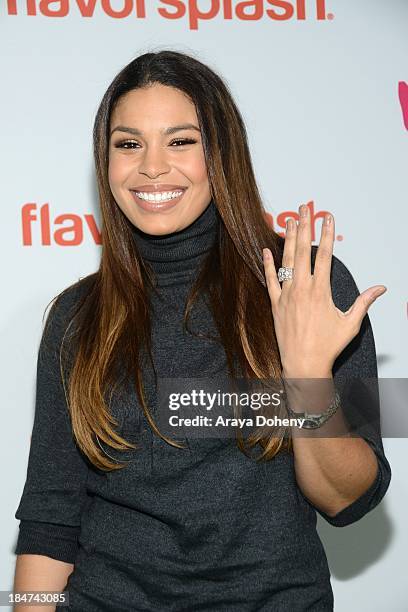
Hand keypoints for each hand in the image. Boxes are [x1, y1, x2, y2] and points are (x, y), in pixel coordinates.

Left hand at [262, 204, 386, 377]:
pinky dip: (268, 265)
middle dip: (304, 227)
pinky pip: (269, 281)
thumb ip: (364, 302)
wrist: (304, 364)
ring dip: (287, 239)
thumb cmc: (328, 346)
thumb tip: (381, 288)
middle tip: (304, 208)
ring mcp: (286, 296)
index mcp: (321, 291)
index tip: (327, 217)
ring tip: (288, 221)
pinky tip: (266, 250)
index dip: (327, 234)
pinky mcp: (275, 305)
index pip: (325, 255)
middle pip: (303, 251)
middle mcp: (302, 290)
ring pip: (286, 262)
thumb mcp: (350, 323)